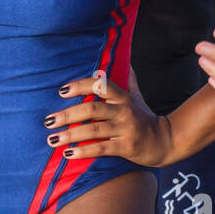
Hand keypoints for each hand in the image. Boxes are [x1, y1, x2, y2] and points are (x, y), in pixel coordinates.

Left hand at [43, 71, 170, 168]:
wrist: (166, 142)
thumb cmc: (144, 118)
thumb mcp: (137, 97)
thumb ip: (128, 80)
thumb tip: (124, 60)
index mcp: (123, 97)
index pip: (100, 85)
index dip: (81, 86)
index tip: (61, 91)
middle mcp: (124, 110)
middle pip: (93, 109)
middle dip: (68, 115)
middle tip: (48, 120)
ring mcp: (126, 129)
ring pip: (94, 130)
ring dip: (71, 135)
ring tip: (52, 139)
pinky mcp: (127, 146)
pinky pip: (102, 148)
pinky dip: (84, 151)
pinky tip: (69, 153)